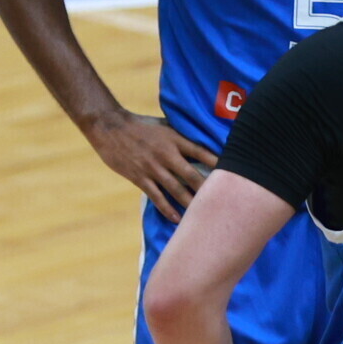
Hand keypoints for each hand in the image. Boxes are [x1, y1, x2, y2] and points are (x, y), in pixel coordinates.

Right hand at [86, 109, 216, 219]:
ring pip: (176, 189)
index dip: (218, 163)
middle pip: (192, 175)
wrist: (109, 127)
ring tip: (204, 215)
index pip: (201, 152)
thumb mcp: (163, 125)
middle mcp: (166, 154)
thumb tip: (201, 141)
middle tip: (223, 202)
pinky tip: (178, 219)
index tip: (233, 173)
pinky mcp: (139, 177)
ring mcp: (152, 167)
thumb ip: (180, 135)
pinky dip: (168, 209)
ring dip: (190, 203)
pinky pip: (156, 196)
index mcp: (174, 139)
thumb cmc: (139, 124)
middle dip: (207, 189)